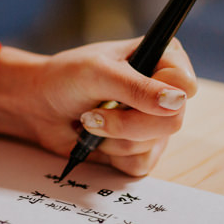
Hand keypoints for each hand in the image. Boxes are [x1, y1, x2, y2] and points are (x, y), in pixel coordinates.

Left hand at [0, 38, 196, 175]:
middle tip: (96, 114)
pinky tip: (96, 139)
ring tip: (89, 121)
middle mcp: (163, 91)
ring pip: (153, 145)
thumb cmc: (65, 78)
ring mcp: (153, 122)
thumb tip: (178, 100)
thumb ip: (137, 87)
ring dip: (114, 138)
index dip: (164, 96)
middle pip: (172, 121)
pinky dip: (113, 155)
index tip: (130, 95)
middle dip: (128, 123)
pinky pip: (140, 164)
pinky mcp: (139, 148)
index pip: (186, 84)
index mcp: (162, 58)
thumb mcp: (98, 74)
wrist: (37, 106)